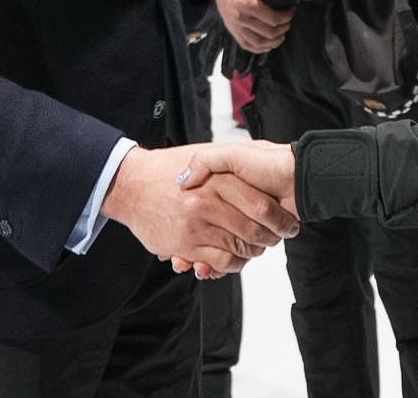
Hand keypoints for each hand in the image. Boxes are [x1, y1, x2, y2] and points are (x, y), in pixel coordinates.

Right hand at [100, 145, 297, 276]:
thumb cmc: (167, 167)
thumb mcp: (202, 151)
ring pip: (238, 248)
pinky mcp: (185, 244)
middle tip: (276, 238)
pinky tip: (234, 260)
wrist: (131, 183)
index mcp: (218, 178)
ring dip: (252, 252)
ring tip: (256, 248)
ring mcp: (196, 224)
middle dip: (270, 238)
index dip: (278, 218)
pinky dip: (231, 265)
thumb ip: (228, 160)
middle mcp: (208, 201)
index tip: (285, 223)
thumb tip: (256, 168)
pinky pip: (218, 262)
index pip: (261, 205)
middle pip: (253, 229)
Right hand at [207, 0, 293, 53]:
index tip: (292, 11)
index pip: (273, 19)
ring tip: (282, 35)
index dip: (286, 17)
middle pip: (268, 33)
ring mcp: (234, 25)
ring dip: (273, 42)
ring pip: (257, 43)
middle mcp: (240, 18)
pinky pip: (245, 45)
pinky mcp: (231, 28)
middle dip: (283, 29)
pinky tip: (267, 45)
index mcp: (247, 4)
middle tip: (289, 22)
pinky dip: (258, 48)